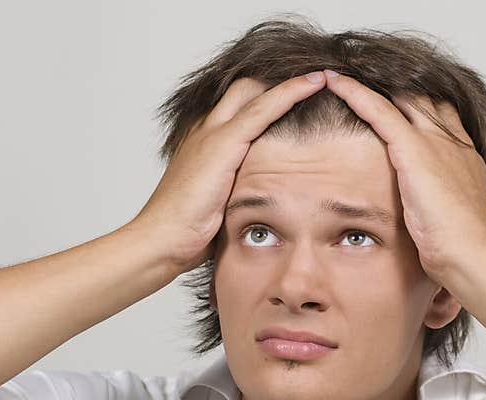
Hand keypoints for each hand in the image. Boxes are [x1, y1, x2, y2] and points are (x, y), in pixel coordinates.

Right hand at [129, 71, 328, 274]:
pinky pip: (264, 107)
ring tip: (321, 76)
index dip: (268, 98)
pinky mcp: (223, 142)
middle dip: (277, 82)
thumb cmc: (188, 231)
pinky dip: (291, 91)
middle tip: (314, 83)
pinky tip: (315, 84)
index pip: (238, 106)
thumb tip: (264, 204)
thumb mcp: (219, 203)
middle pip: (245, 88)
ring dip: (291, 81)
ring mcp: (212, 132)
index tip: (297, 99)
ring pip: (255, 90)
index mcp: (203, 141)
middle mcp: (205, 129)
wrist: (163, 238)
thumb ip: (238, 191)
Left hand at [321, 70, 485, 284]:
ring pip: (401, 97)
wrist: (471, 255)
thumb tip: (420, 230)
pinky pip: (379, 110)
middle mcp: (453, 143)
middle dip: (397, 89)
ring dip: (373, 84)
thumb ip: (434, 214)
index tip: (398, 104)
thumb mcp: (447, 225)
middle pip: (423, 100)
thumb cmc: (461, 252)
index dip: (419, 109)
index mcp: (464, 159)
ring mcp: (435, 142)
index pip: (441, 120)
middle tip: (365, 77)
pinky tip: (334, 81)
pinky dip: (355, 93)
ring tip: (344, 74)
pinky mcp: (413, 149)